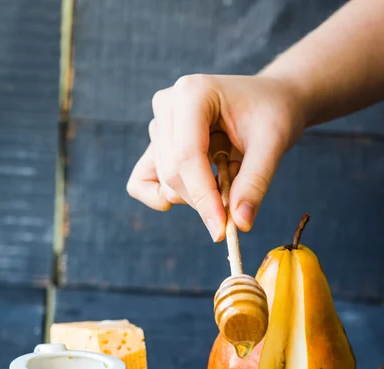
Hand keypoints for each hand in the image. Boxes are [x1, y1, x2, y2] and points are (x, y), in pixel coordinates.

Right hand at [127, 74, 303, 240]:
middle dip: (206, 198)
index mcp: (192, 93)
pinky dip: (163, 197)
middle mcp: (167, 105)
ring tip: (227, 168)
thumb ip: (254, 182)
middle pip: (173, 174)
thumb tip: (239, 224)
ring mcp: (158, 125)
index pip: (187, 156)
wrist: (268, 101)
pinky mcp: (155, 146)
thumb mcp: (273, 144)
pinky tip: (196, 192)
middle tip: (239, 190)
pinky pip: (141, 183)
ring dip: (199, 193)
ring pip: (165, 183)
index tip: (221, 230)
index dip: (203, 198)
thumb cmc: (272, 114)